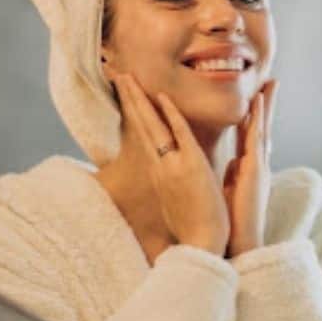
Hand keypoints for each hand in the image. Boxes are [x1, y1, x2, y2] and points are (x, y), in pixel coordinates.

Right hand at [113, 74, 229, 255]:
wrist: (202, 246)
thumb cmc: (194, 227)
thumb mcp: (178, 201)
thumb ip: (173, 184)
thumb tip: (170, 178)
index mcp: (160, 173)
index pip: (145, 136)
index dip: (136, 113)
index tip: (127, 94)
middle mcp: (161, 167)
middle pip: (142, 126)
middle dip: (130, 99)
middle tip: (119, 74)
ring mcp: (174, 165)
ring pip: (154, 126)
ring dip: (141, 99)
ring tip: (128, 77)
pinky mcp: (190, 167)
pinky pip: (179, 134)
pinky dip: (170, 115)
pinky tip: (161, 96)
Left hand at [223, 80, 277, 256]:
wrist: (239, 243)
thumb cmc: (232, 222)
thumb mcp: (230, 191)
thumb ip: (233, 175)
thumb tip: (232, 163)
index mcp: (249, 170)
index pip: (252, 136)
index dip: (255, 116)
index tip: (257, 97)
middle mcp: (257, 165)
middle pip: (262, 128)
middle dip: (267, 105)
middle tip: (271, 82)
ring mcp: (259, 167)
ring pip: (263, 129)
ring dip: (266, 107)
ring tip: (269, 85)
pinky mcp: (255, 172)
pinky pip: (256, 140)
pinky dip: (257, 121)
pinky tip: (257, 105)